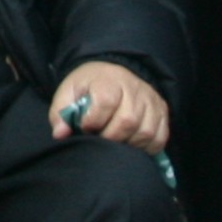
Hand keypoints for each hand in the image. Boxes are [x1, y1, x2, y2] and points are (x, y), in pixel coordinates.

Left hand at [50, 60, 170, 152]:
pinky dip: (147, 147)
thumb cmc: (90, 86)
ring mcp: (151, 100)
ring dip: (128, 144)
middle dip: (110, 137)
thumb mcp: (69, 91)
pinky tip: (133, 146)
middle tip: (100, 139)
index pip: (105, 102)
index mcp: (109, 80)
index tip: (84, 127)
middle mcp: (134, 88)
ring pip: (145, 132)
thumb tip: (60, 134)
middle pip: (127, 121)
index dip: (92, 121)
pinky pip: (160, 137)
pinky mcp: (162, 112)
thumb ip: (61, 112)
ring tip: (115, 143)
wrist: (113, 73)